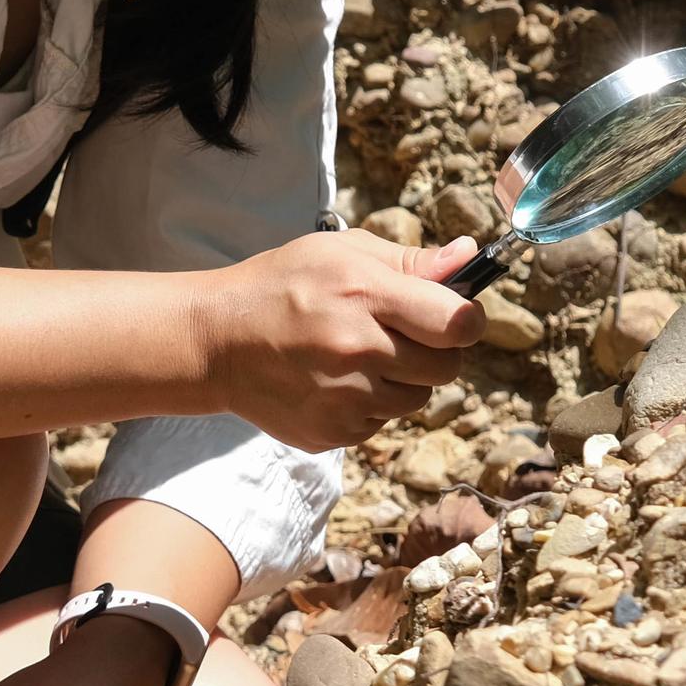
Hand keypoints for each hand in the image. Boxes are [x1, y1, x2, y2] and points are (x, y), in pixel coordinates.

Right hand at [192, 231, 486, 451]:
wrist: (217, 342)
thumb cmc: (282, 286)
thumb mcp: (340, 252)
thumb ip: (409, 261)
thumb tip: (467, 255)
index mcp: (366, 297)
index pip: (458, 323)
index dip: (467, 320)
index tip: (456, 317)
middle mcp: (359, 352)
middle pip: (446, 368)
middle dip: (435, 351)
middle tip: (402, 336)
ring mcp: (345, 400)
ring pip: (416, 400)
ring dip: (402, 380)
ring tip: (360, 357)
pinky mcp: (332, 433)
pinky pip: (381, 424)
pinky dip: (369, 406)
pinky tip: (335, 381)